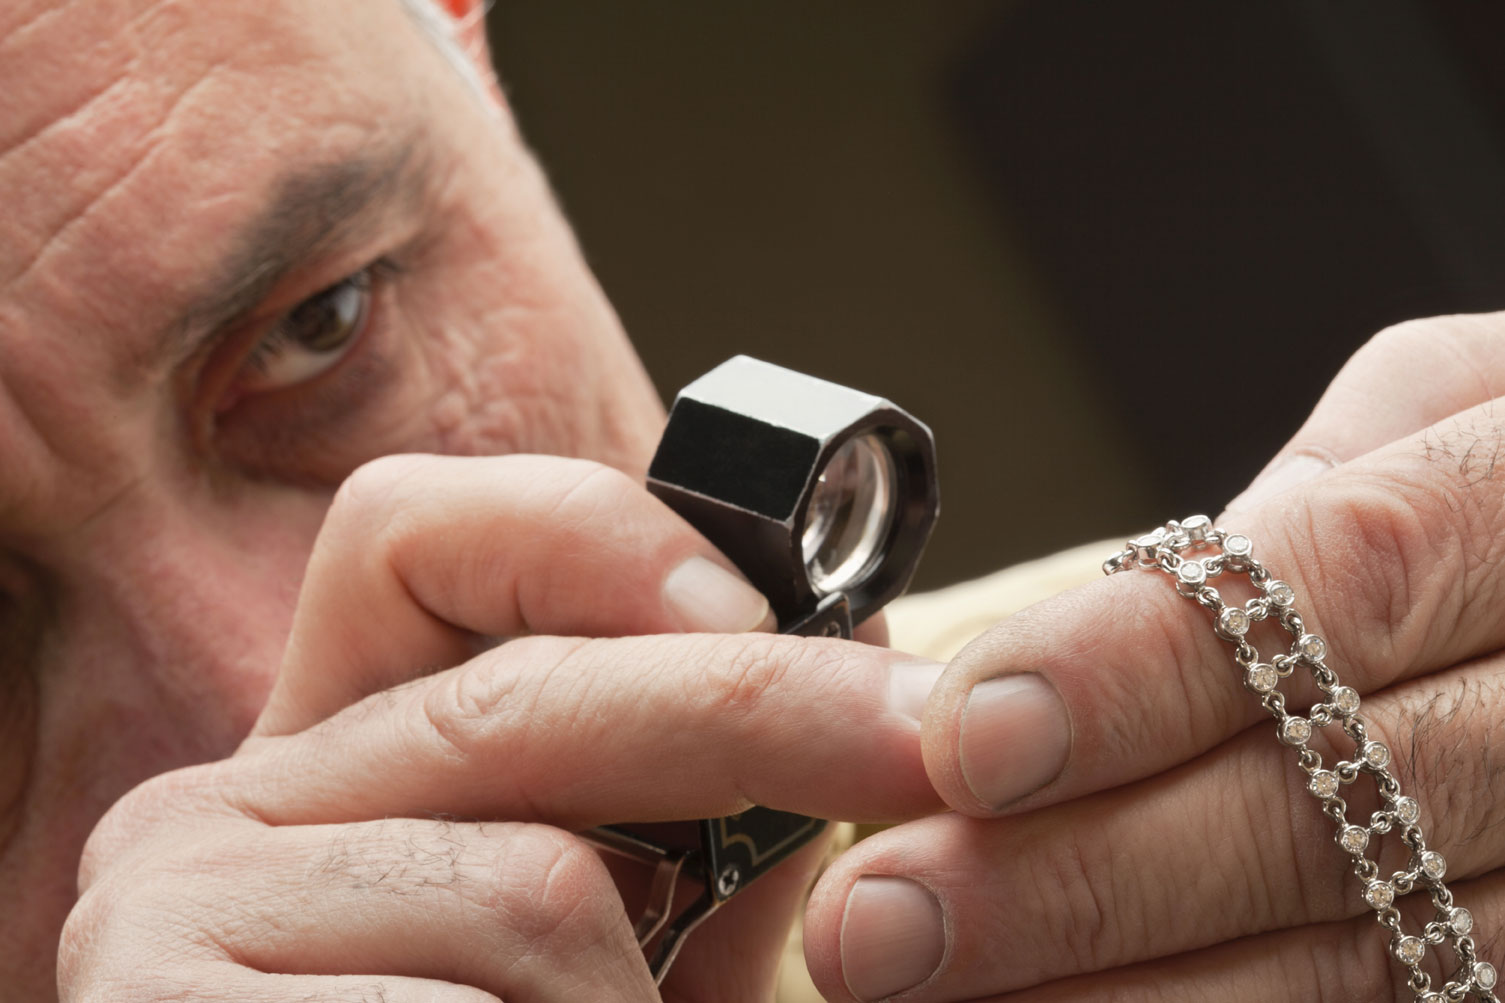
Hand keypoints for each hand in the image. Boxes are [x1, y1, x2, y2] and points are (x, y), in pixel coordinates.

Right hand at [58, 454, 941, 1002]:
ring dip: (643, 1002)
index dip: (595, 538)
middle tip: (921, 743)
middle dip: (759, 713)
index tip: (768, 600)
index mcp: (323, 767)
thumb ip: (690, 834)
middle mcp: (218, 808)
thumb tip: (856, 682)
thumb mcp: (610, 964)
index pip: (412, 539)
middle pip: (516, 696)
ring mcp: (160, 914)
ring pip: (531, 889)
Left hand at [803, 315, 1504, 1000]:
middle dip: (1086, 877)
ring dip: (1130, 994)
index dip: (1144, 672)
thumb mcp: (1444, 409)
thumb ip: (1300, 498)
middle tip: (883, 923)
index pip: (1341, 583)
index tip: (963, 742)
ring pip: (1367, 953)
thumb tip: (1094, 623)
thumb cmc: (1503, 475)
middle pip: (1329, 808)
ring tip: (936, 997)